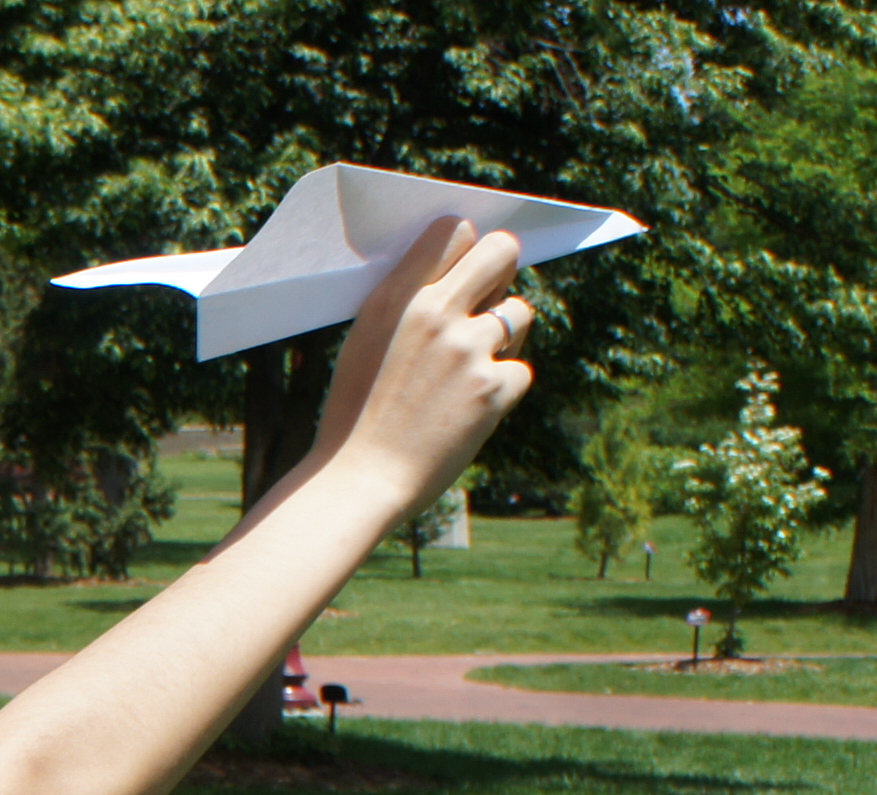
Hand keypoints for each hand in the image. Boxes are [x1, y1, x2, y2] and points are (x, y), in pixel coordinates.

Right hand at [314, 216, 535, 523]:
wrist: (358, 481)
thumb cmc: (355, 415)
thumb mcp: (364, 344)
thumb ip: (406, 302)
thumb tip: (460, 275)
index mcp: (396, 298)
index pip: (453, 230)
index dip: (466, 246)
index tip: (462, 269)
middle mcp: (435, 315)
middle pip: (502, 251)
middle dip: (502, 270)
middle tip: (489, 300)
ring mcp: (469, 351)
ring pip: (520, 311)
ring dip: (505, 335)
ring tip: (473, 367)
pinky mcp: (494, 390)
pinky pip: (521, 369)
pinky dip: (503, 388)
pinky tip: (471, 407)